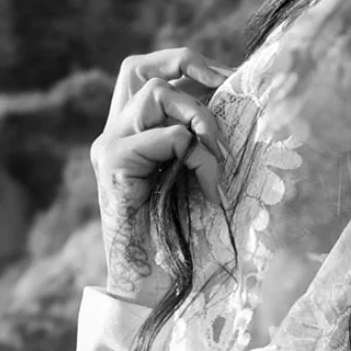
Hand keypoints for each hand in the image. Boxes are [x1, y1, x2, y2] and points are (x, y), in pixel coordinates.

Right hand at [90, 46, 231, 305]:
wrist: (154, 285)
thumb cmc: (185, 236)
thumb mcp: (199, 172)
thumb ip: (204, 137)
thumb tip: (242, 99)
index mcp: (132, 132)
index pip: (146, 72)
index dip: (186, 65)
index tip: (229, 79)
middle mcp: (114, 134)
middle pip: (137, 67)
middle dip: (184, 65)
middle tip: (226, 87)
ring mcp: (109, 147)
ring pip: (156, 93)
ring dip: (200, 117)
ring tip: (219, 153)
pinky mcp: (113, 163)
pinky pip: (166, 136)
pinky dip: (197, 154)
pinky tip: (209, 183)